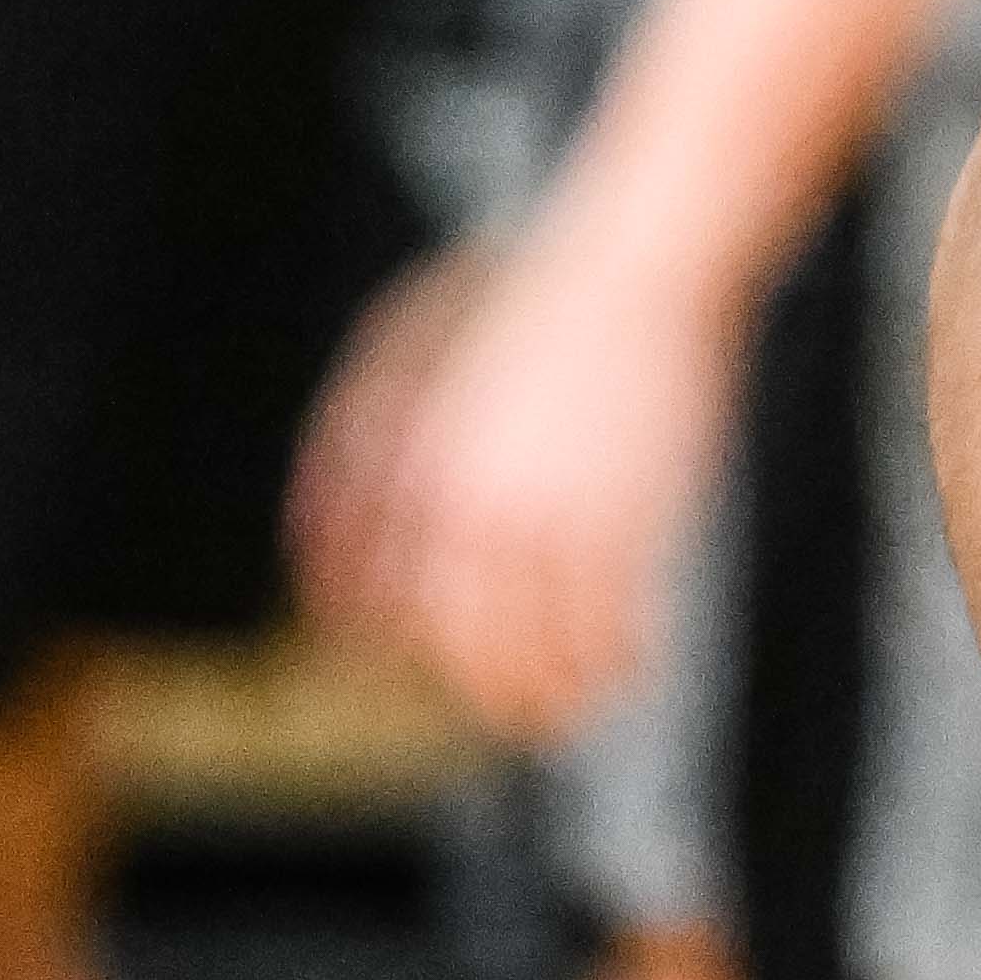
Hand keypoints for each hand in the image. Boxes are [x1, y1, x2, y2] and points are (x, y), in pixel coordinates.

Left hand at [321, 218, 747, 739]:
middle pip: (457, 647)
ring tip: (578, 704)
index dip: (404, 654)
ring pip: (534, 652)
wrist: (633, 270)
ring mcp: (543, 521)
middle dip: (483, 691)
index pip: (382, 607)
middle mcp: (466, 513)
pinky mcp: (618, 523)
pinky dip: (616, 659)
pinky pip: (606, 625)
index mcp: (413, 478)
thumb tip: (346, 529)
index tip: (437, 670)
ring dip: (554, 693)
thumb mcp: (429, 368)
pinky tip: (631, 662)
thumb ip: (383, 451)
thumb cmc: (537, 304)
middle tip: (511, 709)